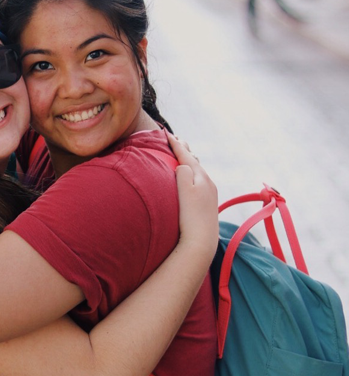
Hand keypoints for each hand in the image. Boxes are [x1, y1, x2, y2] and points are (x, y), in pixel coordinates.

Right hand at [167, 134, 218, 260]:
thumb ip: (183, 173)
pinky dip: (192, 173)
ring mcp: (209, 193)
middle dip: (184, 150)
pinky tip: (189, 179)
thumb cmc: (189, 216)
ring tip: (183, 156)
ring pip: (197, 171)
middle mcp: (208, 183)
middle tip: (176, 140)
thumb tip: (182, 165)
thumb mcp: (184, 191)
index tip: (165, 133)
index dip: (175, 144)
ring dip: (189, 162)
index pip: (186, 155)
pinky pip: (199, 181)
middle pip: (194, 161)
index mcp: (201, 177)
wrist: (201, 242)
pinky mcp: (208, 204)